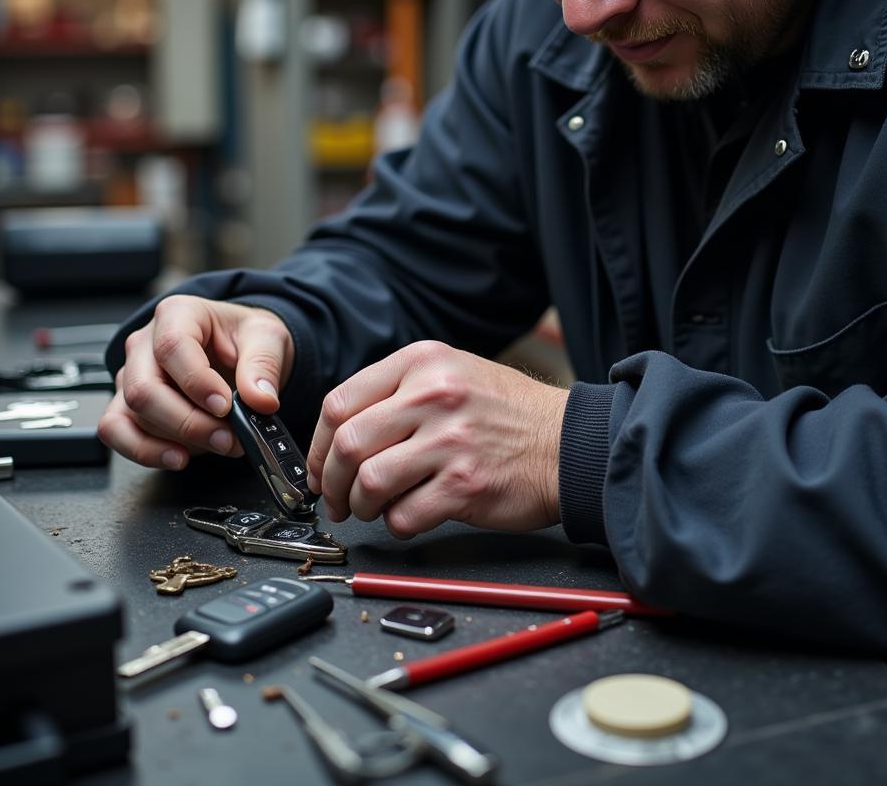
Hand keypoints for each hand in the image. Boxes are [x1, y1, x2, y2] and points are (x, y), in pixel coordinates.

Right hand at [97, 296, 293, 469]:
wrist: (239, 352)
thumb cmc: (244, 338)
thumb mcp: (267, 338)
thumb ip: (264, 365)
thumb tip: (261, 399)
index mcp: (178, 314)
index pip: (173, 347)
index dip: (197, 382)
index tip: (225, 406)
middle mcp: (145, 343)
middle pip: (145, 388)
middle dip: (188, 422)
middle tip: (227, 437)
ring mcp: (131, 375)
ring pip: (133, 413)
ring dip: (177, 439)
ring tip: (218, 444)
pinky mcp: (127, 405)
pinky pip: (116, 431)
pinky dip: (144, 451)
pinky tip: (178, 457)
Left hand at [306, 340, 568, 538]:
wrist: (568, 443)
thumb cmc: (507, 413)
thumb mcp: (453, 373)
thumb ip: (397, 391)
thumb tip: (338, 435)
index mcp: (423, 362)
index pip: (341, 402)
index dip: (317, 444)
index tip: (319, 466)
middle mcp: (434, 395)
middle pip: (347, 444)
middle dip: (330, 482)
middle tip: (335, 499)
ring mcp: (450, 441)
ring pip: (369, 482)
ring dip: (361, 506)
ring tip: (372, 509)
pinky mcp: (465, 485)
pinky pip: (404, 516)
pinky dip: (397, 524)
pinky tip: (410, 516)